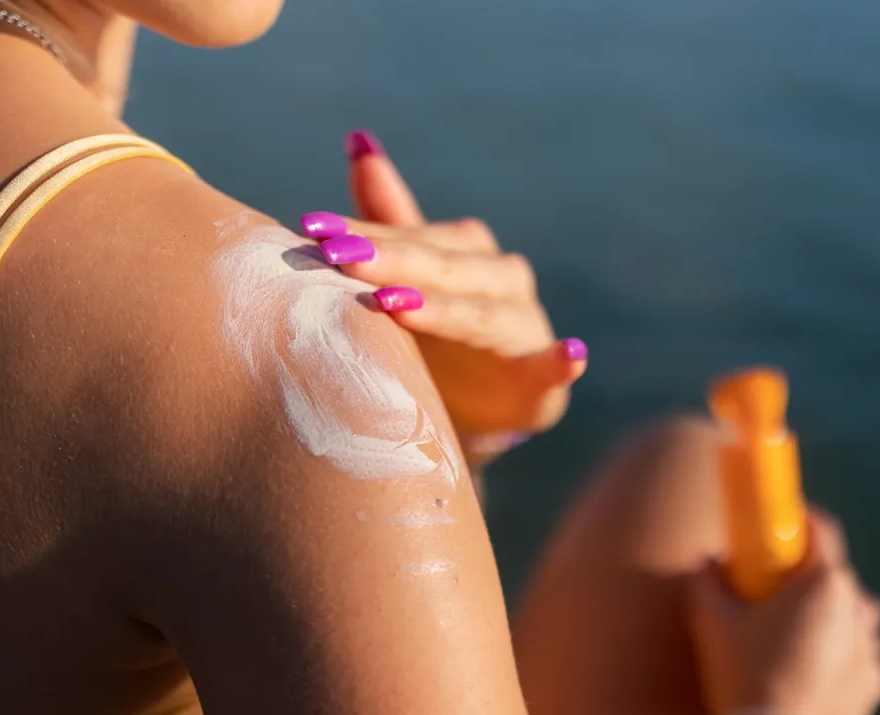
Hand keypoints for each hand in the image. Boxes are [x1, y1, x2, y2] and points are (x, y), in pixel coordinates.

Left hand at [298, 130, 586, 458]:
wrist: (483, 409)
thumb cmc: (437, 338)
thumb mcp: (409, 279)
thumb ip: (389, 219)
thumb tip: (358, 140)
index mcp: (465, 251)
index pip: (410, 237)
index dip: (363, 233)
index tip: (310, 229)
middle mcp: (499, 279)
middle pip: (443, 268)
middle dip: (392, 262)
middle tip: (340, 258)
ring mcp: (523, 327)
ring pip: (484, 314)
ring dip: (447, 310)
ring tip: (399, 306)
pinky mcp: (540, 382)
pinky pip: (552, 368)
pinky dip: (561, 361)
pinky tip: (569, 353)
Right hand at [687, 512, 879, 714]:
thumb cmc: (745, 675)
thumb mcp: (712, 622)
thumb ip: (707, 580)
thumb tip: (707, 558)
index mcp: (825, 583)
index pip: (823, 529)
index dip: (799, 519)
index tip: (779, 521)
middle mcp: (859, 608)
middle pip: (834, 574)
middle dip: (804, 574)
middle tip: (770, 586)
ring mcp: (873, 648)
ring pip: (848, 615)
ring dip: (824, 615)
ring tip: (788, 635)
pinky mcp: (876, 683)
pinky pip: (855, 653)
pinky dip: (835, 652)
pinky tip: (804, 670)